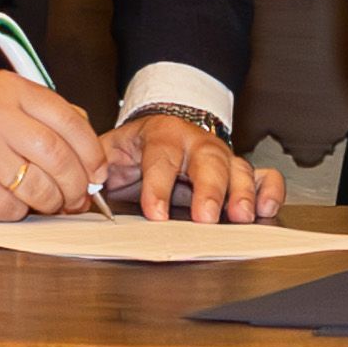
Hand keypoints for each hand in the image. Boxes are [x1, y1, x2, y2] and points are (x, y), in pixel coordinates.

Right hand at [0, 75, 105, 220]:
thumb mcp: (2, 99)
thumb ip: (46, 115)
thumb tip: (91, 149)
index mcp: (7, 89)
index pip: (67, 119)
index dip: (91, 150)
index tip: (98, 170)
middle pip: (55, 155)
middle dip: (77, 182)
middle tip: (82, 195)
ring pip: (37, 187)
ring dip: (53, 202)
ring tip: (55, 203)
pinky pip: (10, 208)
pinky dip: (22, 212)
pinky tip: (17, 204)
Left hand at [101, 112, 284, 223]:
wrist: (163, 130)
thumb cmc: (136, 149)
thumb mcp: (110, 152)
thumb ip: (96, 168)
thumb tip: (79, 193)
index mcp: (161, 135)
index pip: (160, 158)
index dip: (158, 186)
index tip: (155, 213)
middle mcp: (196, 143)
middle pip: (207, 161)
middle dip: (208, 189)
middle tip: (206, 217)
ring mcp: (221, 156)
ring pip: (237, 168)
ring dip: (241, 193)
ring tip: (242, 216)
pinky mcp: (239, 170)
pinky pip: (262, 175)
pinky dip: (269, 190)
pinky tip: (267, 207)